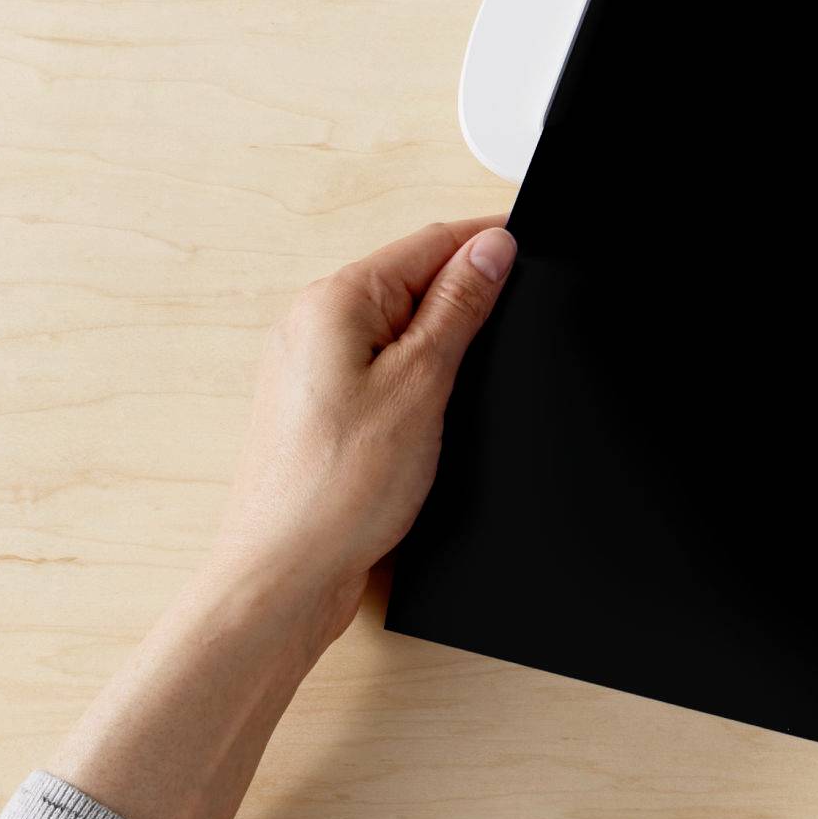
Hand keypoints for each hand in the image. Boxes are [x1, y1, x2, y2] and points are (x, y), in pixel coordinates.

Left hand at [206, 218, 516, 645]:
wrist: (283, 576)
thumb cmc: (337, 492)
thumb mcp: (422, 384)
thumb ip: (460, 309)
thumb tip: (492, 249)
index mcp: (333, 302)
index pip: (430, 243)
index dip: (489, 242)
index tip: (533, 247)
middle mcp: (312, 325)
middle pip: (413, 281)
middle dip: (468, 294)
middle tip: (514, 322)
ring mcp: (310, 366)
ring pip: (399, 327)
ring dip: (443, 341)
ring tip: (470, 376)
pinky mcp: (318, 406)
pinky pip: (381, 366)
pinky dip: (418, 376)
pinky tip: (436, 409)